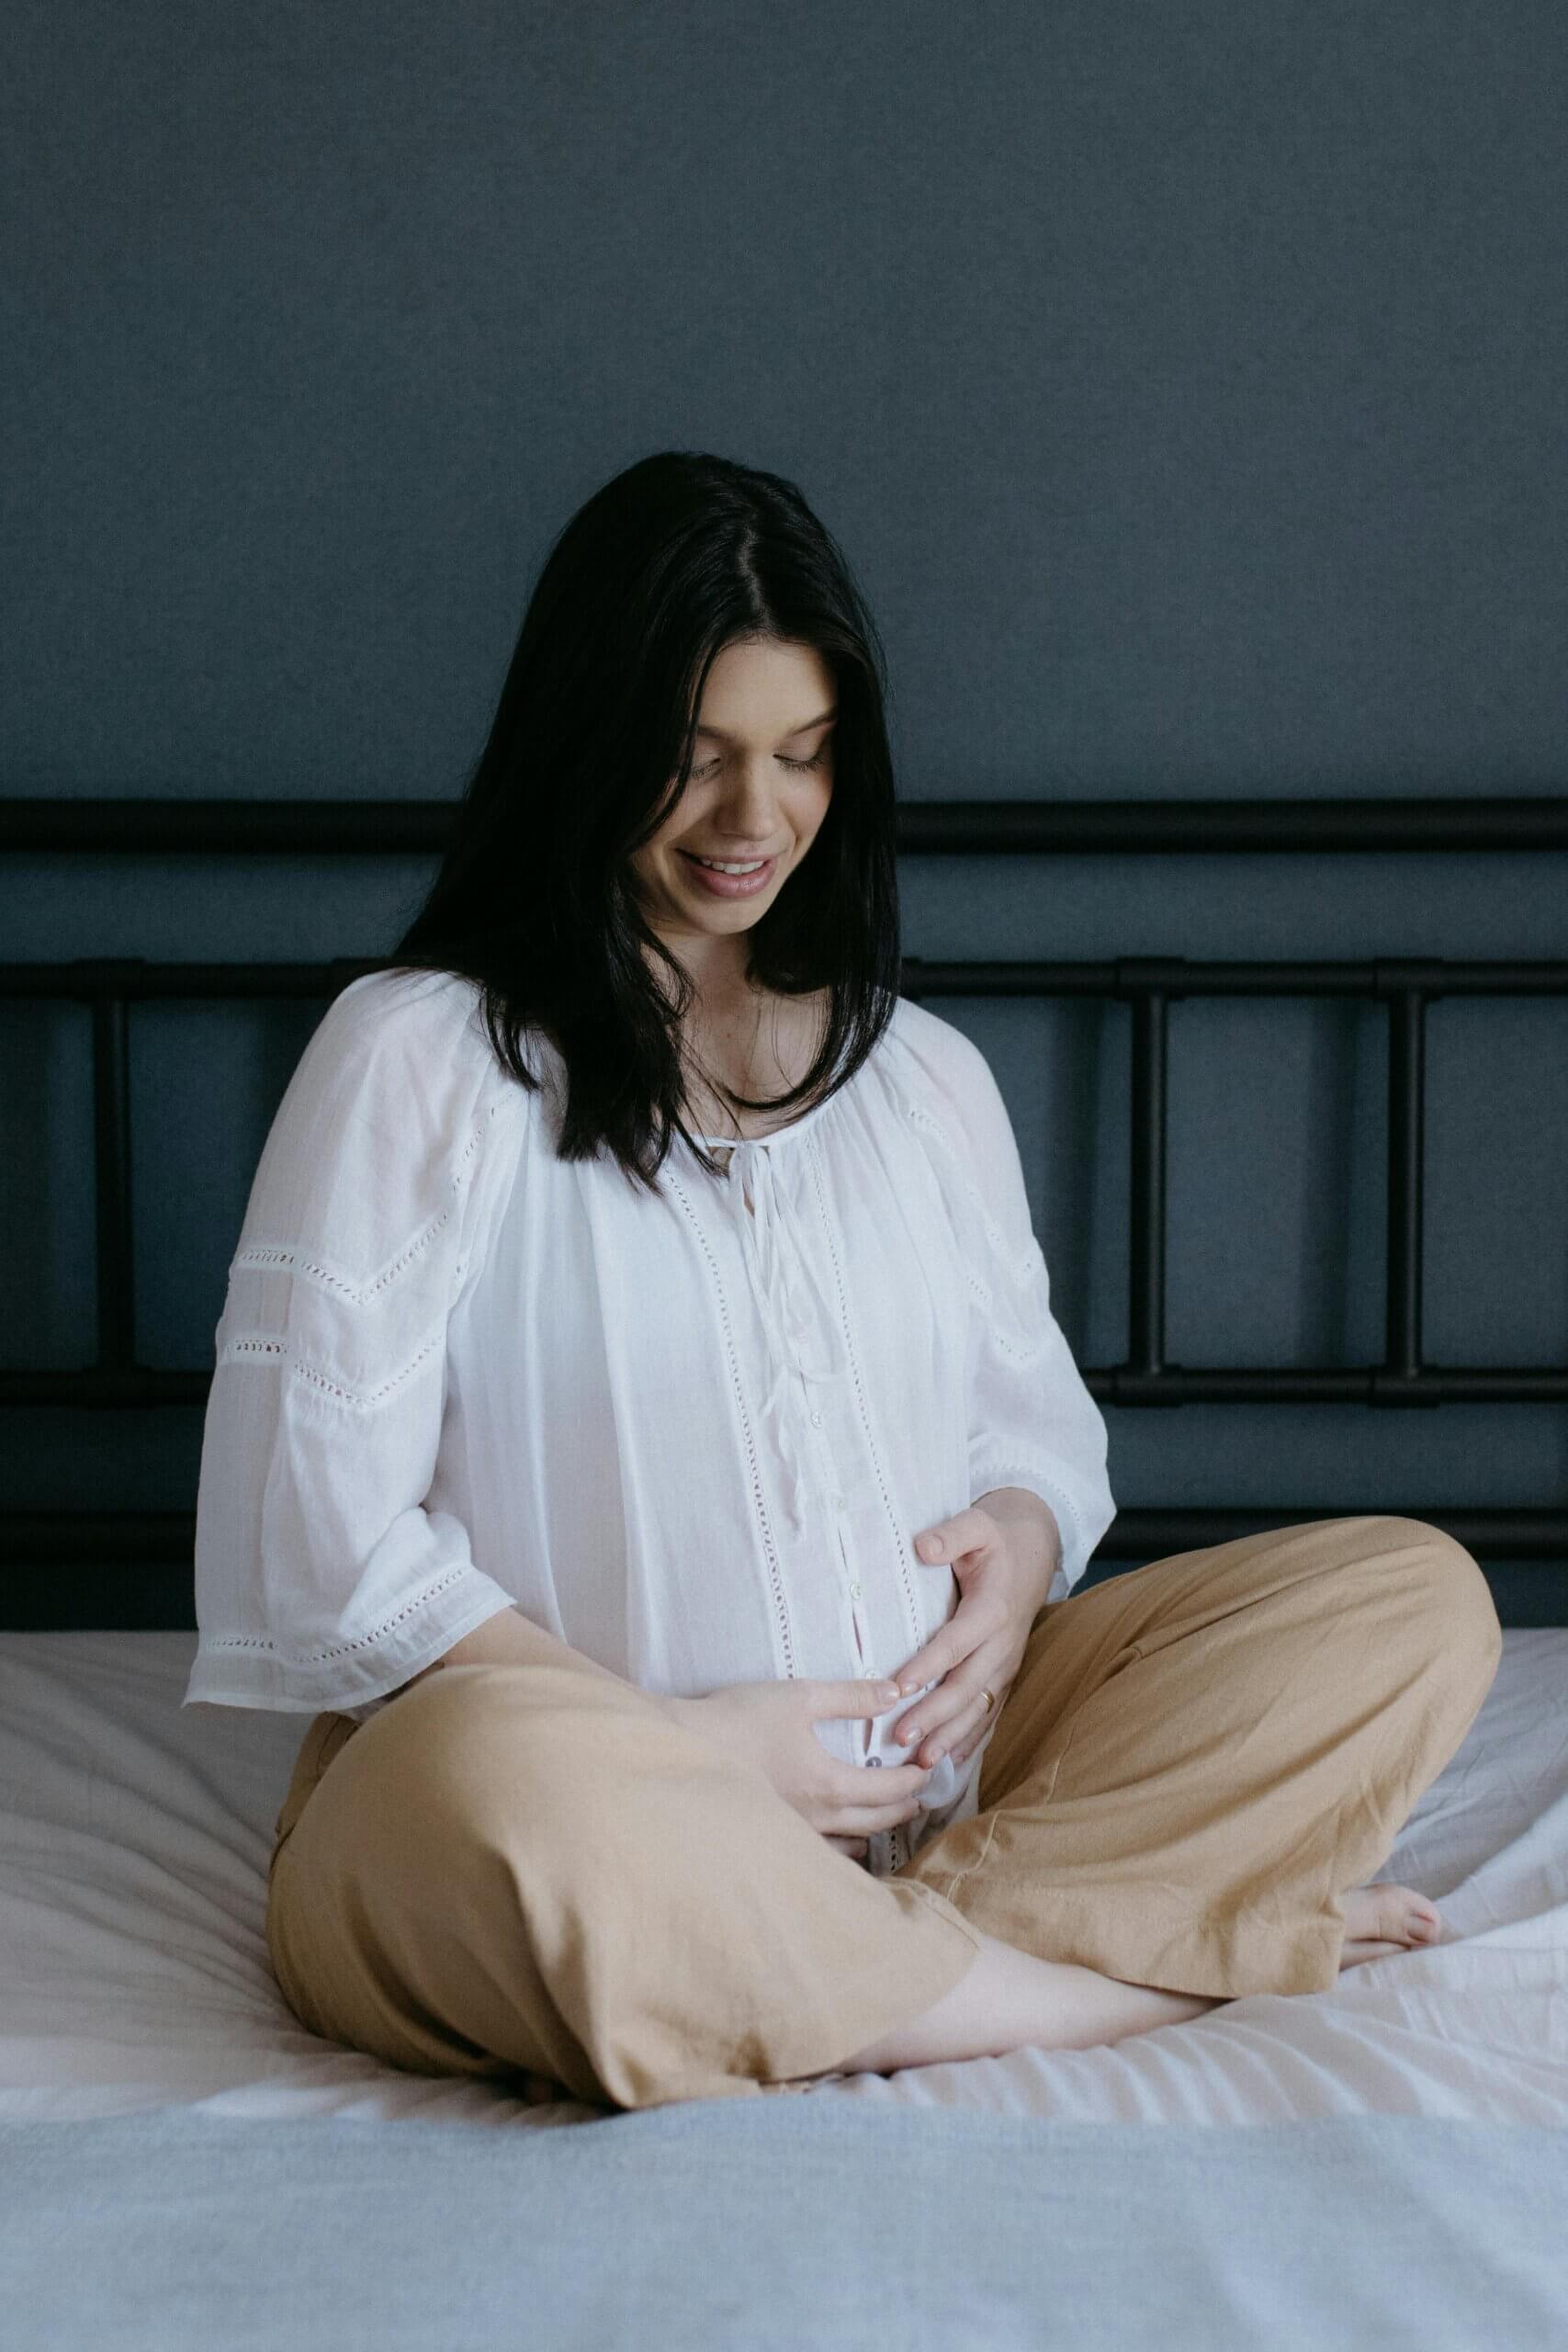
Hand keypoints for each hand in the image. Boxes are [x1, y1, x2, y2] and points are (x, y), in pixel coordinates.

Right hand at [661, 1677, 933, 1852]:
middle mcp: (820, 1818)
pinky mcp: (776, 1839)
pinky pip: (823, 1854)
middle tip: (923, 1797)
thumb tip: (896, 1692)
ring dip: (877, 1830)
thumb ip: (851, 1696)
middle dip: (905, 1807)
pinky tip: (845, 1841)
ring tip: (890, 1818)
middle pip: (878, 1821)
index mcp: (831, 1784)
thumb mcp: (800, 1696)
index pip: (890, 1789)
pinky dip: (845, 1847)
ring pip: (852, 1844)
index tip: (930, 1768)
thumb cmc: (740, 1719)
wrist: (685, 1750)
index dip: (915, 1779)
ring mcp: (797, 1834)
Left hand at [888, 1495, 1059, 1771]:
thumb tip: (923, 1546)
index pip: (955, 1642)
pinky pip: (990, 1712)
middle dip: (934, 1716)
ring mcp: (1006, 1663)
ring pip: (978, 1708)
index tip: (898, 1686)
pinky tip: (949, 1761)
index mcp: (992, 1608)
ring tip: (921, 1763)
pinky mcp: (1005, 1674)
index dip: (928, 1665)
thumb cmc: (995, 1540)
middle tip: (900, 1738)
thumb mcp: (976, 1524)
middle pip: (966, 1686)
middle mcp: (1002, 1643)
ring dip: (950, 1737)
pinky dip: (971, 1738)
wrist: (1034, 1551)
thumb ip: (951, 1535)